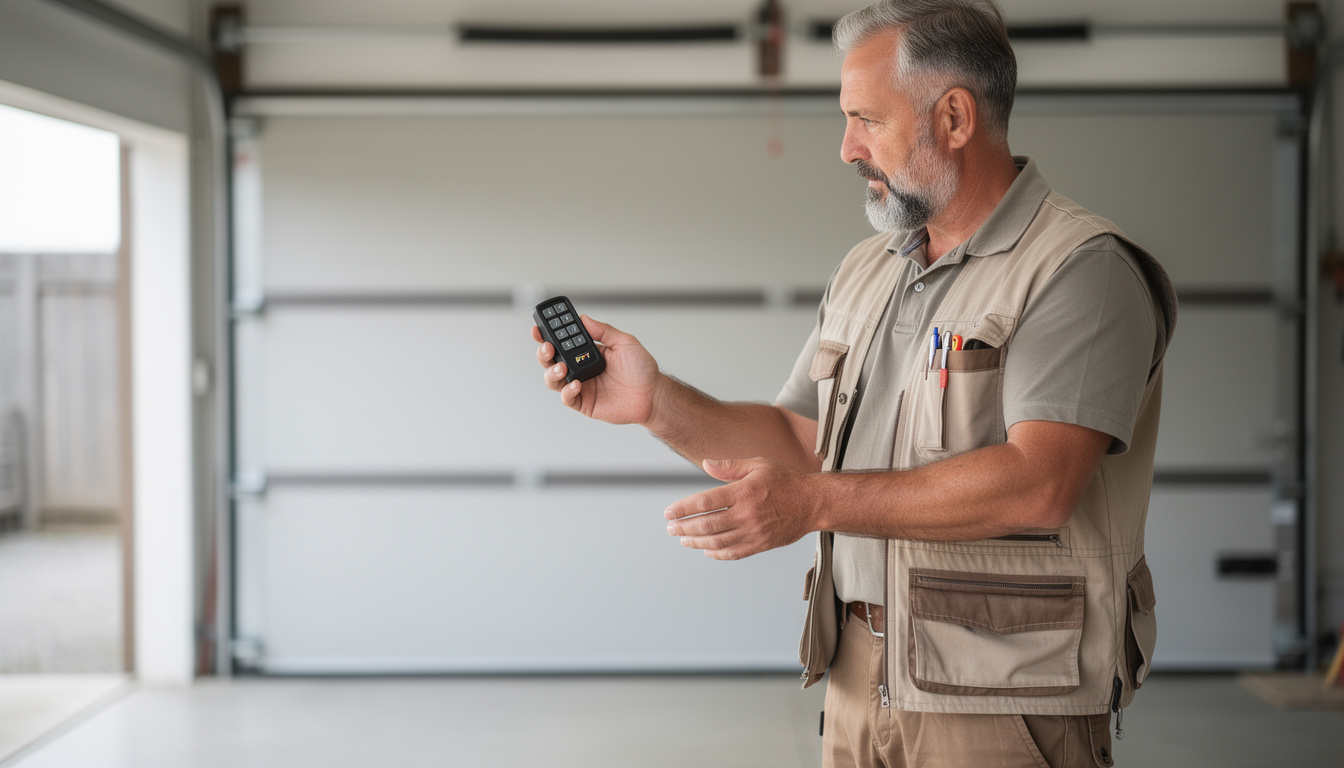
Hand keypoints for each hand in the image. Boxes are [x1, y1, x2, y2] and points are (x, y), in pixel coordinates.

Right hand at [532, 316, 659, 424]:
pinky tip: (576, 384)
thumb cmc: (641, 370)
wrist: (652, 395)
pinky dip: (567, 391)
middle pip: (551, 361)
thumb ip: (603, 330)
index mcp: (586, 352)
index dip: (547, 336)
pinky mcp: (584, 403)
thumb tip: (584, 318)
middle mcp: (580, 368)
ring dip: (552, 372)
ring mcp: (581, 386)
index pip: (561, 342)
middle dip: (544, 353)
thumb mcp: (624, 342)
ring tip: (562, 367)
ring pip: (553, 380)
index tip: (538, 328)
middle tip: (547, 347)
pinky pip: (567, 398)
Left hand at [664, 458, 817, 559]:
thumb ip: (730, 466)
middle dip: (684, 528)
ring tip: (684, 539)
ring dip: (696, 542)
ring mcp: (754, 531)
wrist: (813, 502)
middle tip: (671, 528)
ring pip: (718, 541)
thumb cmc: (786, 480)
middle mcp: (747, 513)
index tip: (669, 513)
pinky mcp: (762, 544)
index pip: (705, 502)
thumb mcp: (758, 464)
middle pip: (707, 525)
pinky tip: (706, 550)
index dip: (683, 509)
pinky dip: (717, 553)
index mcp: (744, 491)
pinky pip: (734, 553)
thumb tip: (705, 463)